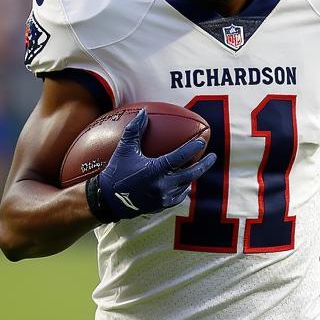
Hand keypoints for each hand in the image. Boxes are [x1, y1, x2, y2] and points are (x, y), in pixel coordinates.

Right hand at [93, 108, 215, 221]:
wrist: (106, 201)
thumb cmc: (115, 172)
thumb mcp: (124, 149)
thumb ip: (135, 130)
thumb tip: (144, 113)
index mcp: (156, 170)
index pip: (180, 157)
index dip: (193, 148)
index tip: (202, 140)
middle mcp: (162, 185)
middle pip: (191, 174)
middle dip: (204, 165)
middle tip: (213, 157)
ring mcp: (163, 197)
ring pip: (186, 185)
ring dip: (193, 176)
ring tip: (198, 167)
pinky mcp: (161, 206)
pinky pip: (178, 196)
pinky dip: (183, 188)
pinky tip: (185, 183)